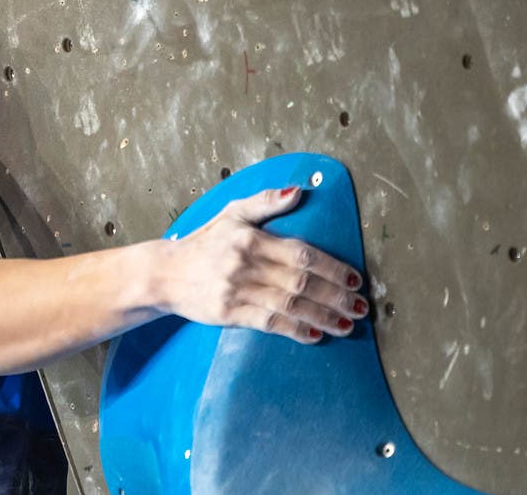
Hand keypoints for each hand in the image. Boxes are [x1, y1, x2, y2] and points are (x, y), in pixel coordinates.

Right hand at [156, 185, 369, 342]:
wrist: (165, 273)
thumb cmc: (204, 242)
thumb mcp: (231, 213)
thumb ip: (266, 202)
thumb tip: (300, 191)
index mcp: (250, 238)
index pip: (301, 253)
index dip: (332, 268)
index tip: (355, 279)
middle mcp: (246, 264)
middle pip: (301, 282)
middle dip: (336, 296)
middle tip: (361, 306)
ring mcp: (237, 291)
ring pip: (290, 306)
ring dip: (323, 317)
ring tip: (347, 324)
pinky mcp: (230, 314)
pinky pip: (270, 324)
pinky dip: (296, 330)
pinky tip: (315, 335)